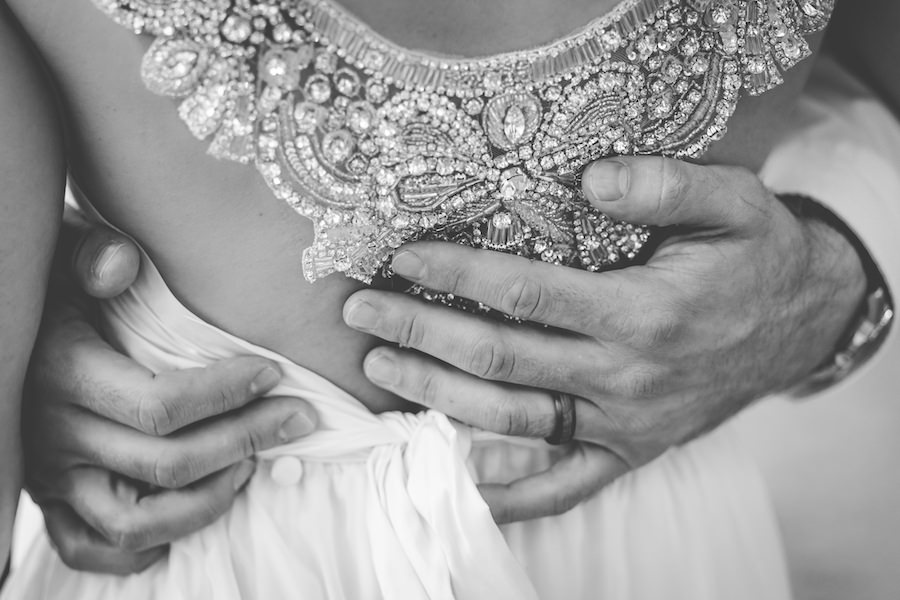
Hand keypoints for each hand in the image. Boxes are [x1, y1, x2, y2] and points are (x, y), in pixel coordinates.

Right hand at [24, 219, 317, 573]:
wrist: (12, 336)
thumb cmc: (58, 295)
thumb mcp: (67, 262)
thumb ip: (93, 257)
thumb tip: (120, 264)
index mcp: (67, 375)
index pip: (161, 405)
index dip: (227, 394)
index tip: (275, 374)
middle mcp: (57, 435)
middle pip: (166, 464)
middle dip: (246, 440)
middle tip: (297, 419)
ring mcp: (52, 478)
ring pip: (136, 522)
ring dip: (206, 502)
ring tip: (250, 466)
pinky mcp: (52, 503)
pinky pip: (91, 547)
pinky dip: (145, 548)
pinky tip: (189, 516)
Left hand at [342, 156, 867, 522]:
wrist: (800, 324)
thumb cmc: (755, 256)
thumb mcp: (732, 201)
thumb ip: (664, 185)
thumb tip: (588, 180)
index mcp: (644, 313)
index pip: (525, 295)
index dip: (457, 276)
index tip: (404, 257)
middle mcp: (627, 377)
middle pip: (500, 360)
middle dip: (421, 332)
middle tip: (362, 310)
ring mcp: (624, 424)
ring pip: (511, 420)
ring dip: (436, 397)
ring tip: (380, 368)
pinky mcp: (628, 452)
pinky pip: (562, 487)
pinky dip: (507, 492)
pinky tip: (455, 483)